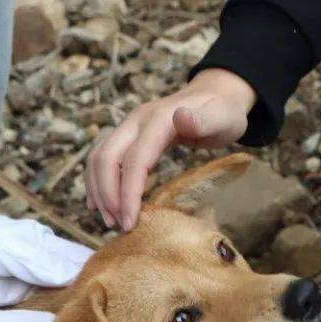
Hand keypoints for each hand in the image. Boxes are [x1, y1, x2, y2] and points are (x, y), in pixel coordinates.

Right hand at [86, 68, 254, 230]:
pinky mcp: (127, 135)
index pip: (133, 161)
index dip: (127, 194)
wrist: (216, 95)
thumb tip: (181, 117)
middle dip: (108, 195)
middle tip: (118, 226)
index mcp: (158, 120)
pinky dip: (98, 181)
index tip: (130, 223)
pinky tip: (102, 204)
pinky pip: (103, 157)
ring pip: (98, 158)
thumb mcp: (222, 117)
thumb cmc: (222, 113)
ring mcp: (129, 126)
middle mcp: (136, 121)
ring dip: (99, 190)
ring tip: (111, 220)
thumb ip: (203, 120)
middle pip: (106, 159)